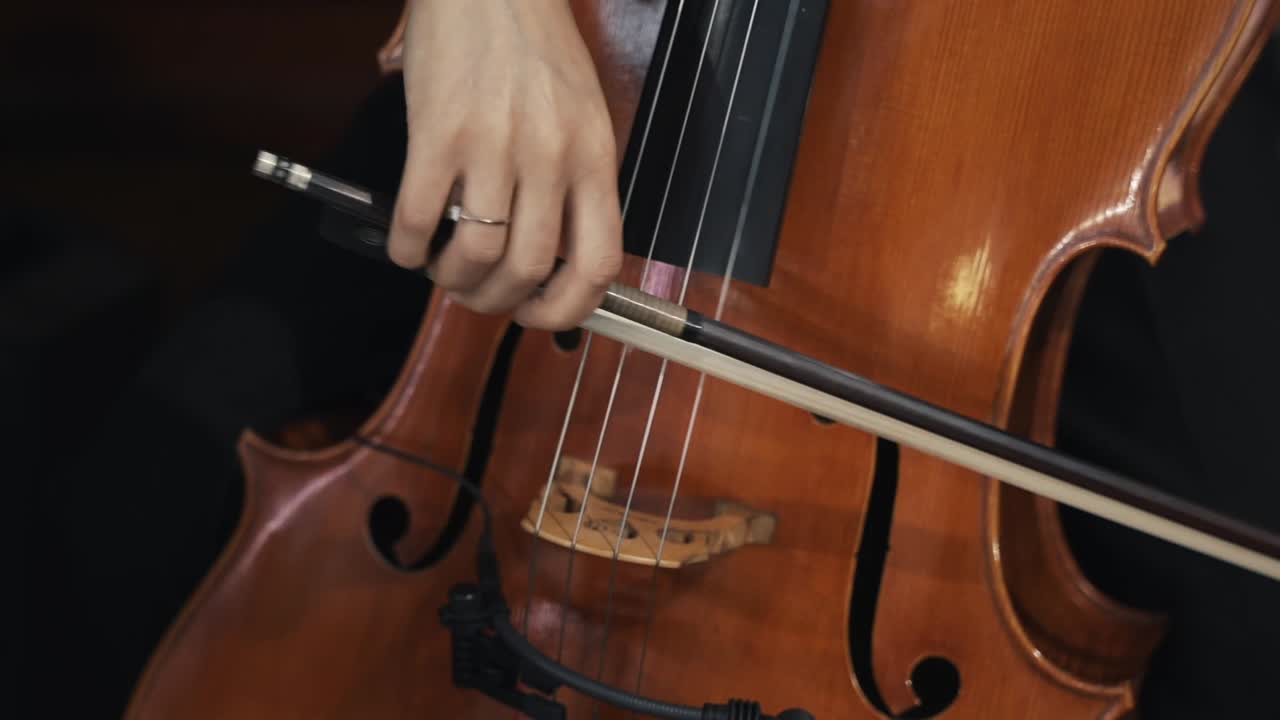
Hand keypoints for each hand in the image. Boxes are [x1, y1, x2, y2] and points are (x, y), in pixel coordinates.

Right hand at [389, 0, 623, 330]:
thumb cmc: (534, 45)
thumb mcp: (582, 114)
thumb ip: (575, 180)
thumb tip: (552, 254)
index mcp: (593, 158)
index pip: (598, 263)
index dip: (569, 310)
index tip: (541, 318)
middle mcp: (550, 158)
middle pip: (527, 271)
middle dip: (495, 302)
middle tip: (477, 295)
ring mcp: (494, 147)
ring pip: (475, 256)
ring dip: (451, 279)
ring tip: (441, 269)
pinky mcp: (438, 133)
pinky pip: (420, 219)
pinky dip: (408, 248)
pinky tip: (406, 245)